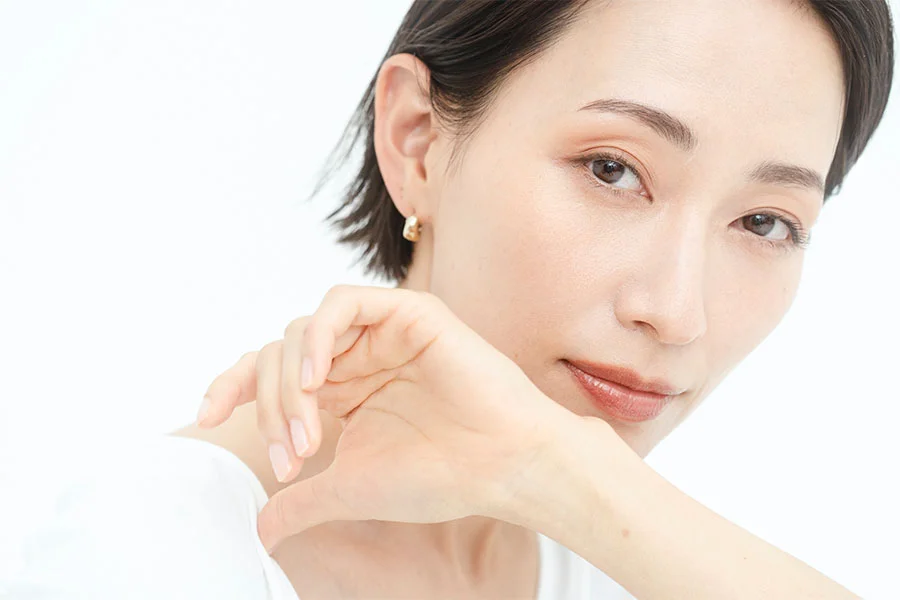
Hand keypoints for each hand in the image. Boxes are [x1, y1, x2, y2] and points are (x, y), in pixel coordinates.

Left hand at [197, 284, 576, 551]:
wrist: (502, 465)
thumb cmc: (440, 475)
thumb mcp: (352, 488)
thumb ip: (303, 500)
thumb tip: (261, 531)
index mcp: (342, 390)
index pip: (270, 373)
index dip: (232, 388)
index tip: (202, 416)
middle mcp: (355, 356)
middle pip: (278, 355)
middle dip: (269, 407)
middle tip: (293, 456)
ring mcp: (380, 332)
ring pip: (301, 331)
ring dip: (291, 383)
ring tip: (309, 432)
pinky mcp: (405, 312)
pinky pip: (340, 304)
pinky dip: (318, 338)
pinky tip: (318, 380)